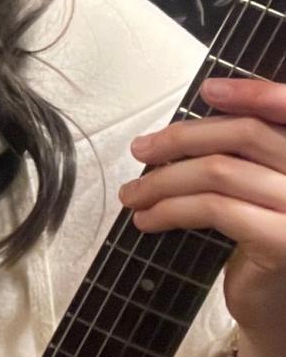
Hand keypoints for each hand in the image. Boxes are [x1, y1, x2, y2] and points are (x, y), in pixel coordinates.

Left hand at [118, 78, 285, 352]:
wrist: (278, 313)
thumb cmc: (262, 242)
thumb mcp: (254, 188)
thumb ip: (241, 154)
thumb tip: (182, 127)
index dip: (252, 92)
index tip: (208, 89)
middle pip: (246, 134)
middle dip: (182, 138)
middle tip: (140, 150)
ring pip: (219, 171)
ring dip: (163, 180)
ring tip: (132, 194)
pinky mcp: (284, 242)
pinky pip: (214, 209)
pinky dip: (170, 208)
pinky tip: (147, 218)